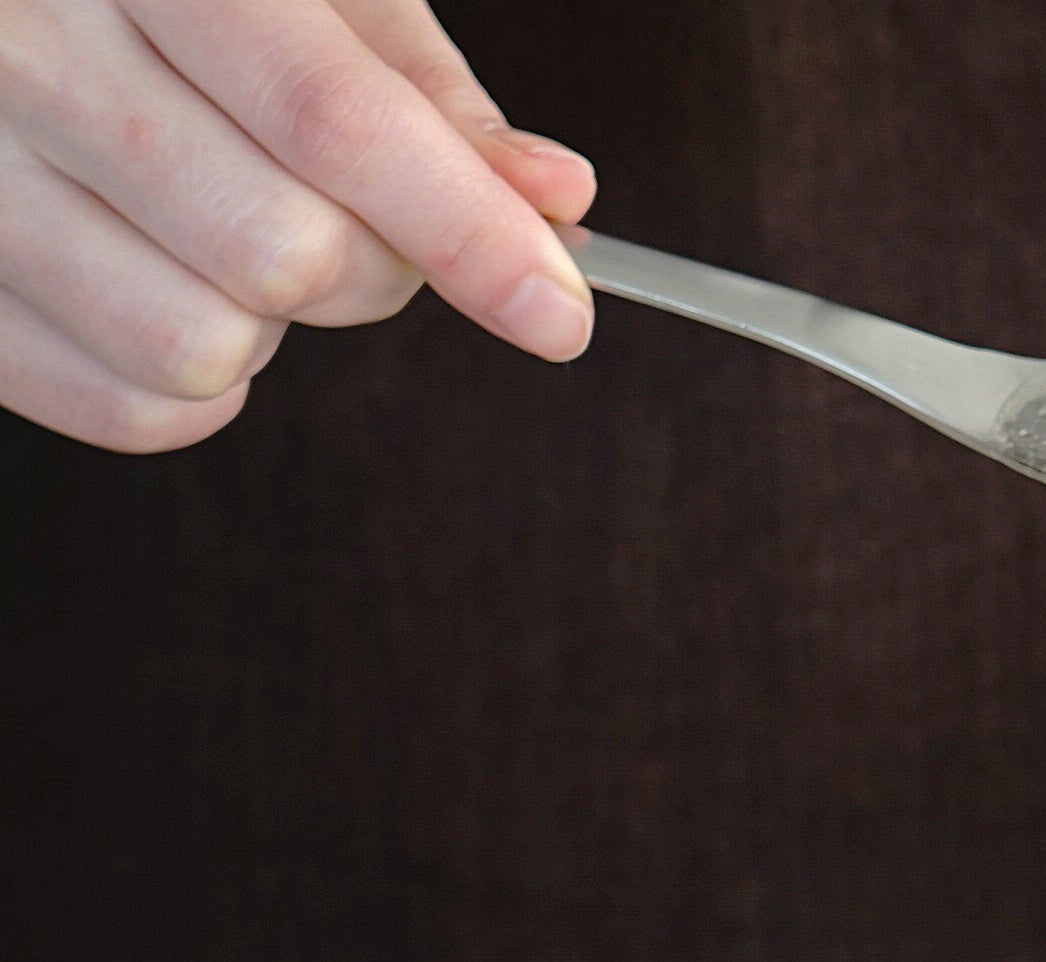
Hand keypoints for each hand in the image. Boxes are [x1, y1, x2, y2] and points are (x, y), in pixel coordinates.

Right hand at [0, 0, 594, 450]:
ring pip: (200, 348)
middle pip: (282, 253)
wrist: (3, 1)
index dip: (467, 230)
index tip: (559, 312)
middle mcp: (20, 53)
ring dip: (272, 329)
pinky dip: (196, 394)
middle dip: (376, 270)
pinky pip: (122, 407)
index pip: (335, 122)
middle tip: (361, 219)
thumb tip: (553, 199)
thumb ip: (419, 87)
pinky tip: (185, 295)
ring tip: (234, 234)